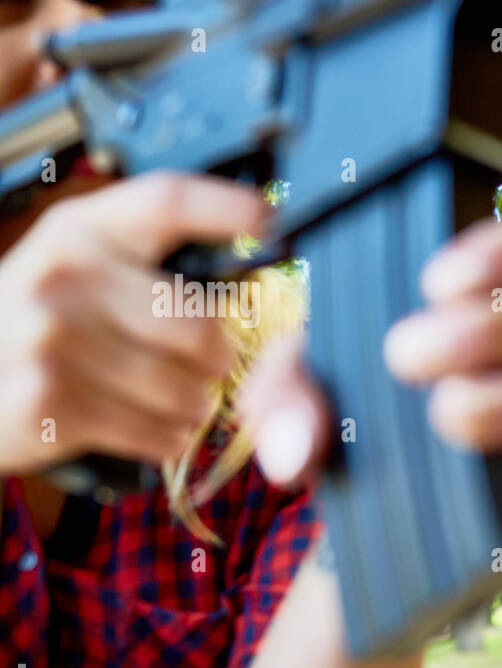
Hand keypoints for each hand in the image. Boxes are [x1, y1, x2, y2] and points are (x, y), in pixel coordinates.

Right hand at [0, 172, 266, 476]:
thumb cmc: (38, 325)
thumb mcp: (75, 271)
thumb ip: (145, 266)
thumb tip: (246, 283)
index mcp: (80, 231)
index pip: (166, 202)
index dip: (228, 208)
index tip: (270, 219)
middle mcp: (66, 276)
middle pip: (199, 324)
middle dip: (220, 358)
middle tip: (213, 366)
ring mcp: (54, 339)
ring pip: (185, 389)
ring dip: (194, 405)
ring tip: (174, 400)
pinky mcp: (52, 401)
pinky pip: (156, 431)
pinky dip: (169, 438)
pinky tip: (153, 428)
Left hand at [240, 218, 501, 498]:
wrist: (364, 489)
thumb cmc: (351, 406)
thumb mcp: (302, 384)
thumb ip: (286, 398)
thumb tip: (295, 449)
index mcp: (481, 296)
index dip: (497, 253)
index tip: (435, 282)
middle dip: (484, 329)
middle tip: (405, 353)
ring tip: (450, 413)